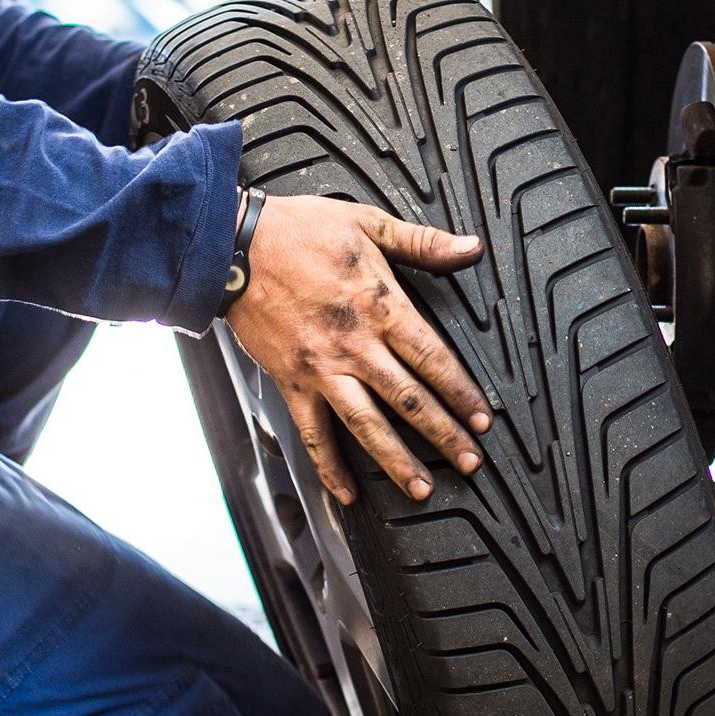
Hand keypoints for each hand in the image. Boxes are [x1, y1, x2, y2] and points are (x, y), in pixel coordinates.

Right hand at [225, 194, 491, 503]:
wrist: (232, 247)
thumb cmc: (295, 231)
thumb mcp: (366, 222)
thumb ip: (422, 242)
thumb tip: (470, 248)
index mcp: (379, 304)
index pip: (432, 358)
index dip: (462, 392)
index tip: (482, 419)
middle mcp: (353, 344)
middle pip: (408, 400)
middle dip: (443, 435)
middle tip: (469, 462)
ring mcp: (320, 368)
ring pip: (365, 425)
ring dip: (396, 461)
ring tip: (421, 488)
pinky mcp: (291, 381)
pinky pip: (312, 432)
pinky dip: (328, 466)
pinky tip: (346, 492)